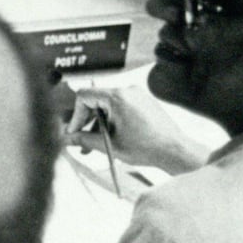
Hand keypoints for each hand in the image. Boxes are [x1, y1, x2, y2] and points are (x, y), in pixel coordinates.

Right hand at [64, 84, 206, 175]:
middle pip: (95, 100)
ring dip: (99, 123)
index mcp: (117, 97)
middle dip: (86, 121)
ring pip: (107, 105)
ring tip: (97, 143)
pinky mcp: (144, 102)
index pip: (84, 96)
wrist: (176, 151)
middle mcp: (127, 91)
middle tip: (81, 139)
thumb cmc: (146, 147)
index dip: (75, 115)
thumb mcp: (109, 145)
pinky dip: (112, 120)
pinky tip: (112, 137)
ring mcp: (137, 95)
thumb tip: (66, 139)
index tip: (74, 131)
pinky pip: (120, 107)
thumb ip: (83, 139)